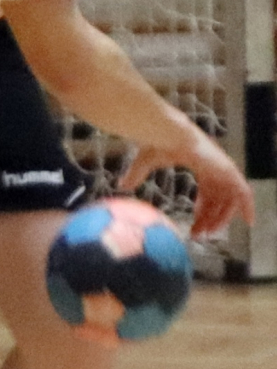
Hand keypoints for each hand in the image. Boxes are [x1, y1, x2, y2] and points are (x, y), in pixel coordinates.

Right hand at [119, 130, 254, 238]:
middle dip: (210, 219)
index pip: (207, 191)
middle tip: (200, 235)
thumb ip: (136, 175)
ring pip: (230, 198)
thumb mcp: (145, 163)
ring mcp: (221, 166)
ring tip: (210, 233)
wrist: (167, 133)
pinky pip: (243, 191)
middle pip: (218, 199)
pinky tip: (247, 221)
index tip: (194, 227)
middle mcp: (213, 166)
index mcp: (199, 162)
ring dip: (222, 217)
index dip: (202, 210)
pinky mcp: (226, 168)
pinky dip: (247, 205)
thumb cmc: (157, 142)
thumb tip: (121, 187)